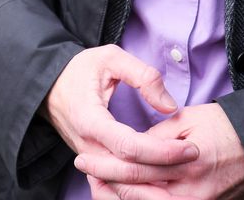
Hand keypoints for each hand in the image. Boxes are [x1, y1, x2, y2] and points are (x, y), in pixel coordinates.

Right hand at [43, 46, 197, 192]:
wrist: (48, 86)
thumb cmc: (79, 70)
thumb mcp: (110, 57)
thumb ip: (142, 75)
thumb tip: (170, 105)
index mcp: (89, 119)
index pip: (129, 147)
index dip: (162, 151)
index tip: (189, 147)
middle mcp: (87, 147)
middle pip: (129, 172)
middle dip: (165, 169)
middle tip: (194, 155)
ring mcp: (88, 159)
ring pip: (122, 185)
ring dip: (153, 184)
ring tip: (182, 170)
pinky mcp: (92, 166)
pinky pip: (115, 186)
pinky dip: (138, 188)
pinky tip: (160, 181)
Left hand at [75, 103, 243, 199]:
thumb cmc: (226, 127)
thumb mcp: (190, 121)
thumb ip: (157, 136)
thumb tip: (131, 147)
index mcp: (185, 160)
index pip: (134, 164)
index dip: (105, 162)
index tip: (85, 156)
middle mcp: (190, 190)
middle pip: (136, 190)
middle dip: (105, 182)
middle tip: (84, 171)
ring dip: (119, 198)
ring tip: (99, 186)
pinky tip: (126, 196)